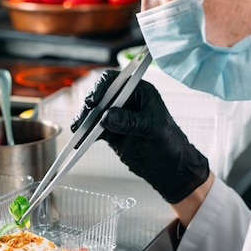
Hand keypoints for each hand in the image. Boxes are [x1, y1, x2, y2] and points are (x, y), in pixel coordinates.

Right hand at [71, 69, 209, 203]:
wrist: (171, 170)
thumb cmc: (171, 144)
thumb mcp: (154, 129)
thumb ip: (131, 122)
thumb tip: (107, 117)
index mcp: (141, 92)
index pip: (117, 81)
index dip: (102, 88)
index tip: (94, 101)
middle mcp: (127, 102)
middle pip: (101, 97)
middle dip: (90, 107)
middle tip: (83, 119)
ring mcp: (118, 118)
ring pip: (95, 114)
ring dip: (84, 121)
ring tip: (78, 131)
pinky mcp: (111, 133)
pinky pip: (94, 130)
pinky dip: (86, 135)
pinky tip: (81, 140)